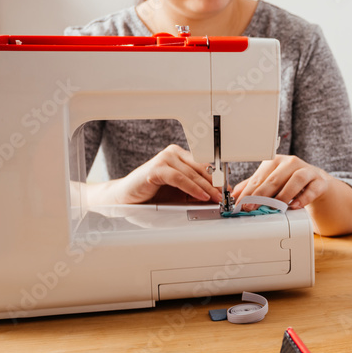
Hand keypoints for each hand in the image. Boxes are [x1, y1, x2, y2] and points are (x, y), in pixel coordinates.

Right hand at [105, 144, 221, 204]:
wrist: (124, 198)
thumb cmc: (151, 195)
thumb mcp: (179, 193)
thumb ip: (195, 191)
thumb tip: (217, 195)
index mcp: (179, 155)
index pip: (204, 165)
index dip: (217, 178)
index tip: (227, 190)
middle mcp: (172, 153)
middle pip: (200, 168)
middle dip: (215, 184)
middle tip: (224, 196)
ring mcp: (164, 159)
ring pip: (192, 174)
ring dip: (207, 188)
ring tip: (216, 198)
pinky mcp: (156, 169)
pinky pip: (180, 179)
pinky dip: (193, 188)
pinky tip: (202, 196)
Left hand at [232, 155, 331, 210]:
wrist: (316, 181)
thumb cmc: (290, 181)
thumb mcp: (270, 182)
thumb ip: (253, 186)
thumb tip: (235, 195)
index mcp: (275, 161)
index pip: (259, 177)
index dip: (248, 191)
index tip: (241, 203)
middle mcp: (290, 163)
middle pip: (275, 178)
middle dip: (261, 194)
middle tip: (252, 207)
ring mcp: (306, 171)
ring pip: (295, 179)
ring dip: (284, 195)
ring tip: (276, 207)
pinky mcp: (319, 181)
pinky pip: (312, 189)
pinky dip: (303, 198)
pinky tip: (295, 206)